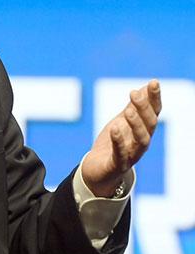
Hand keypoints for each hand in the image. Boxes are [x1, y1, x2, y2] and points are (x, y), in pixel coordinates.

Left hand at [82, 79, 161, 196]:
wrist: (98, 170)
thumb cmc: (112, 144)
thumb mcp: (122, 122)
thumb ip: (133, 108)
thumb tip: (145, 87)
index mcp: (143, 130)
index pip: (154, 112)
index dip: (155, 98)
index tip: (154, 82)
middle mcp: (141, 142)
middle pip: (149, 124)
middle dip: (143, 108)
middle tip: (134, 93)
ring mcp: (132, 154)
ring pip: (141, 140)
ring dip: (136, 125)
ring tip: (128, 111)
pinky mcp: (118, 165)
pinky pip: (121, 154)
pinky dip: (119, 141)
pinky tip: (114, 129)